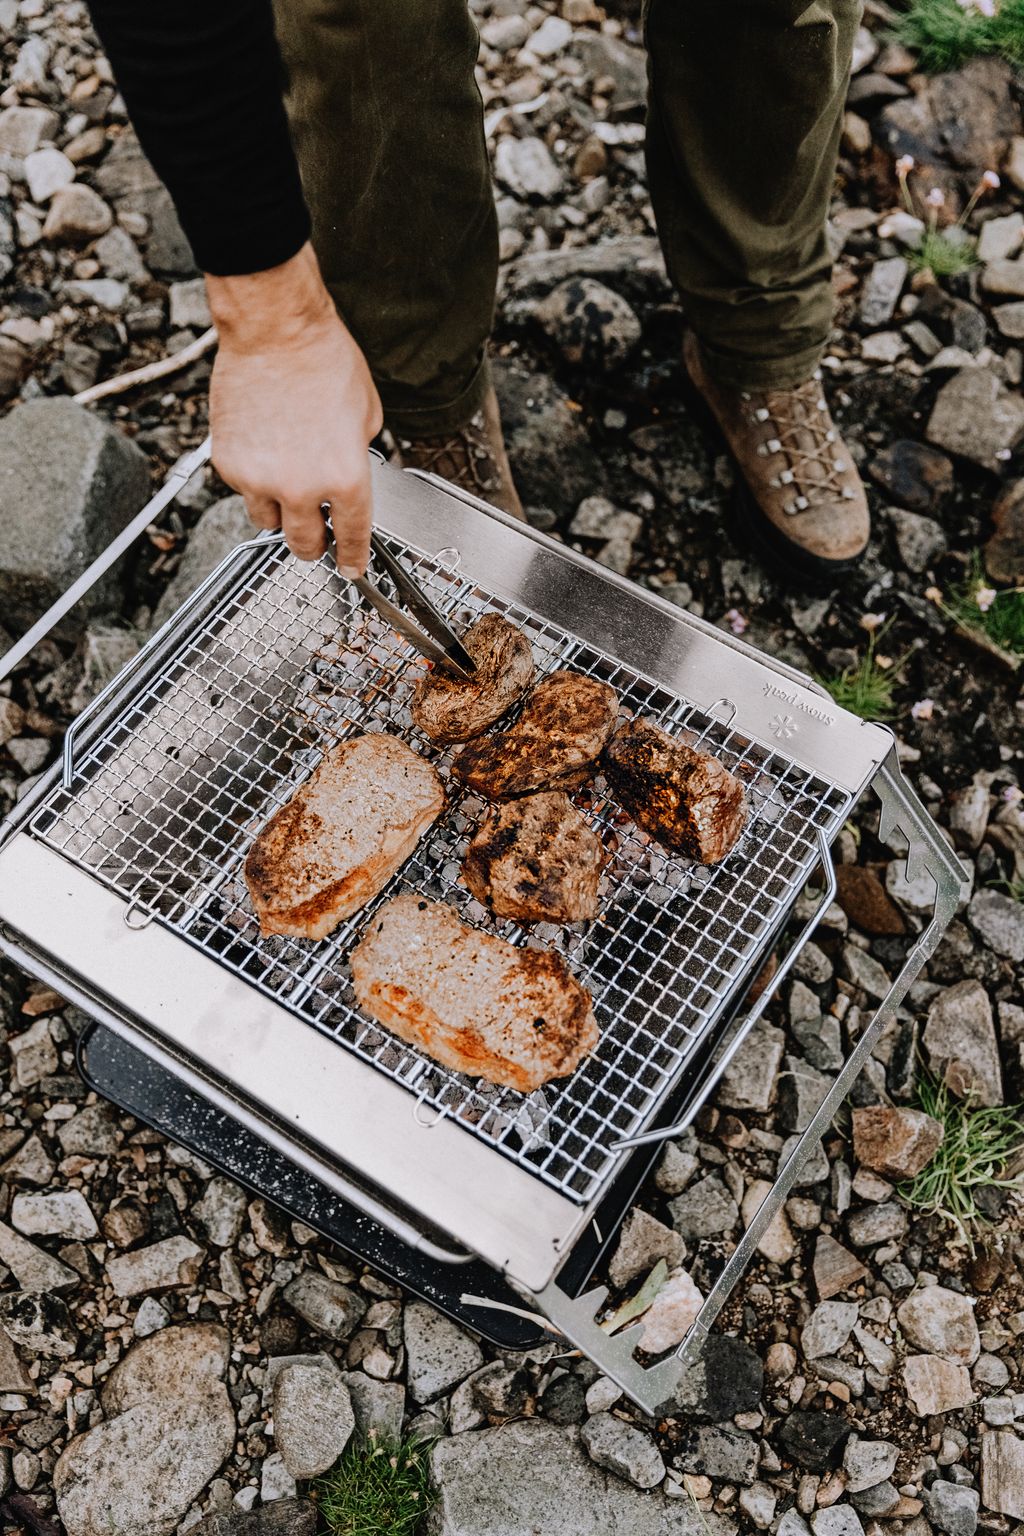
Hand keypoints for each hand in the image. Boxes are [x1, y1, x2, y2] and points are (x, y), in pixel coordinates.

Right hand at [206, 243, 382, 575]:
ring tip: (285, 481)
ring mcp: (260, 480)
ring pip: (268, 523)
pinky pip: (242, 490)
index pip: (352, 538)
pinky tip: (262, 449)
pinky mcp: (228, 464)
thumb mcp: (367, 414)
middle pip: (304, 545)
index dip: (352, 558)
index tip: (351, 568)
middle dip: (314, 544)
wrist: (274, 330)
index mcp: (346, 479)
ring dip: (279, 512)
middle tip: (316, 533)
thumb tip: (348, 475)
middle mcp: (302, 488)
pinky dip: (253, 480)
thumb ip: (358, 455)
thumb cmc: (324, 360)